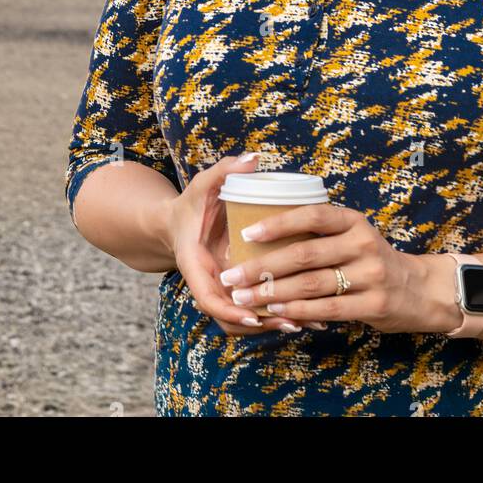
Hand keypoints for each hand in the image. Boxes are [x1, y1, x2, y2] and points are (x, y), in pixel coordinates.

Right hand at [163, 154, 327, 335]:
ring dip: (270, 323)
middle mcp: (208, 283)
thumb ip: (224, 171)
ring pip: (243, 319)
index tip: (255, 315)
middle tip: (292, 321)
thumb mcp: (203, 184)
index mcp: (195, 264)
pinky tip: (302, 316)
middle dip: (260, 322)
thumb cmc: (192, 203)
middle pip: (230, 316)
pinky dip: (272, 316)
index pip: (208, 298)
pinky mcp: (235, 289)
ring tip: (304, 322)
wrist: (179, 223)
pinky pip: (251, 309)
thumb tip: (252, 158)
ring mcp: (222, 289)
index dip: (231, 310)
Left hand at [216, 200, 436, 333]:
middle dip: (262, 266)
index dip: (278, 223)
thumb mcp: (352, 235)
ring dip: (273, 292)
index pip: (312, 215)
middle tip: (232, 275)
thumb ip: (319, 235)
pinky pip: (328, 309)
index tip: (246, 233)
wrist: (418, 289)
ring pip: (311, 284)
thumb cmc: (371, 260)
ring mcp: (370, 274)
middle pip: (304, 254)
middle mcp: (362, 243)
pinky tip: (277, 312)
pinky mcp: (374, 304)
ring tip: (245, 297)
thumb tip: (263, 236)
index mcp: (353, 220)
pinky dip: (298, 311)